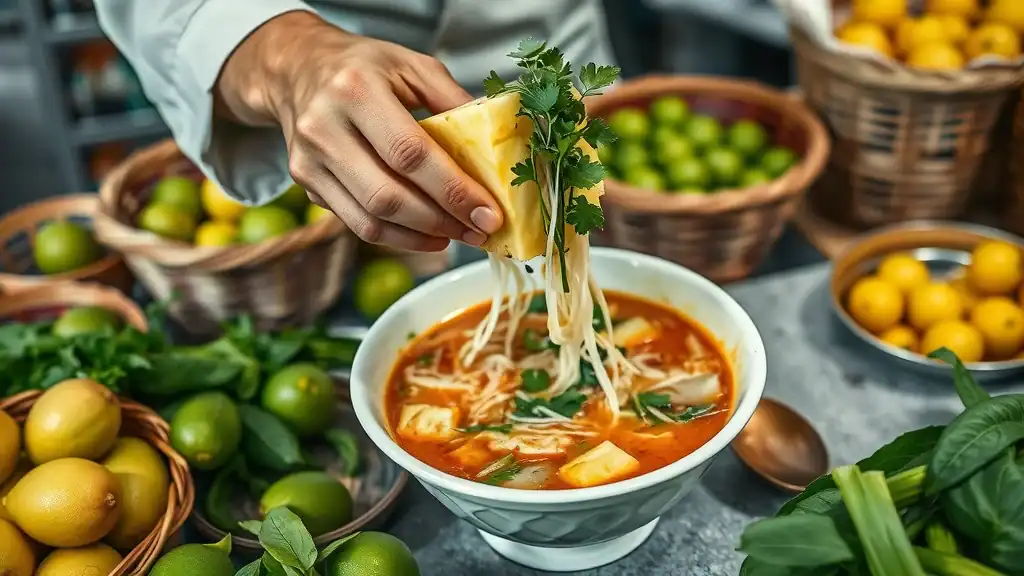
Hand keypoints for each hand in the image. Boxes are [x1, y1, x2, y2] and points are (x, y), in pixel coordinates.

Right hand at [215, 11, 502, 251]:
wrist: (298, 68)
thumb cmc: (364, 66)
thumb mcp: (412, 65)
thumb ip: (453, 102)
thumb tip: (494, 150)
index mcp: (355, 90)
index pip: (410, 154)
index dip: (453, 191)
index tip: (489, 213)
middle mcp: (323, 127)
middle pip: (388, 196)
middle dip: (442, 222)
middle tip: (480, 231)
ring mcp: (308, 161)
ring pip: (370, 220)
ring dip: (421, 237)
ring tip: (458, 236)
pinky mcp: (306, 184)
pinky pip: (357, 224)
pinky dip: (398, 238)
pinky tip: (428, 234)